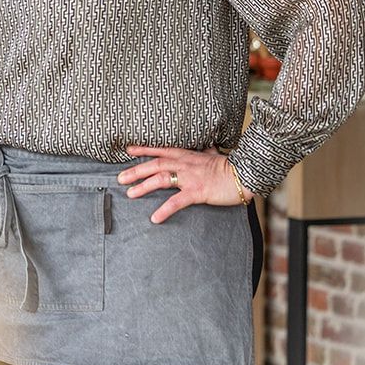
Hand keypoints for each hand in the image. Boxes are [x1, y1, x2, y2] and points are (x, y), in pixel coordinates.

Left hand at [118, 146, 252, 223]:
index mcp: (186, 155)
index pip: (160, 150)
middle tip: (120, 178)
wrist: (244, 174)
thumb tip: (207, 146)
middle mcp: (184, 164)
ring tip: (130, 194)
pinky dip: (164, 210)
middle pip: (154, 165)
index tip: (128, 150)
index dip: (143, 150)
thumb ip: (205, 151)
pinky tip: (155, 218)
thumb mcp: (213, 155)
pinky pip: (176, 202)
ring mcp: (189, 178)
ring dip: (143, 187)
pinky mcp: (197, 192)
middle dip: (135, 171)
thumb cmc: (229, 166)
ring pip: (160, 180)